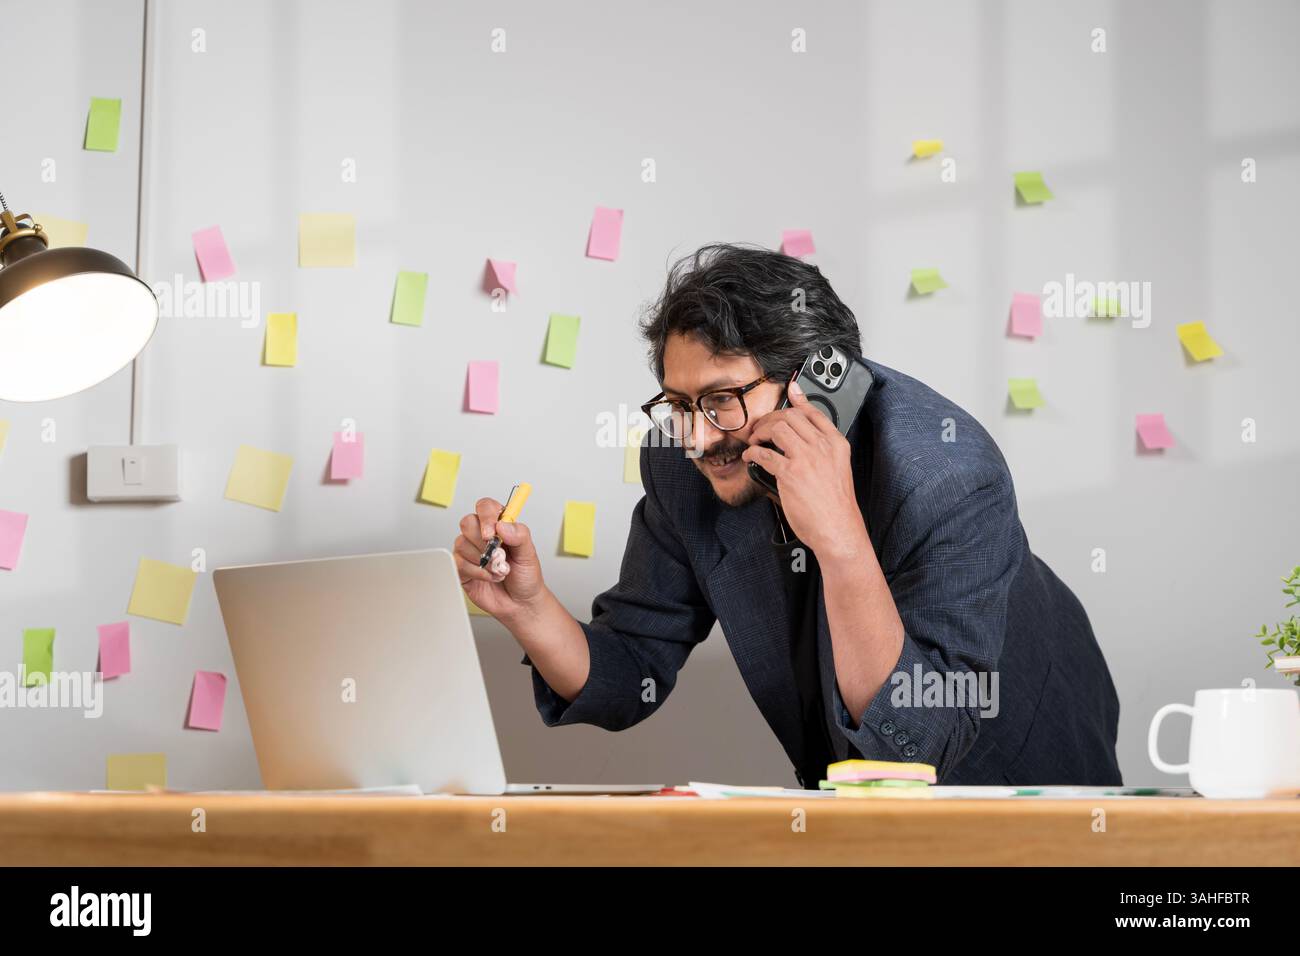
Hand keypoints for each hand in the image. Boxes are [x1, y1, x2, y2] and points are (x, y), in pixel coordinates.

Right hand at [453, 497, 548, 620]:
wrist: (520, 603)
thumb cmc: (526, 576)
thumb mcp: (529, 554)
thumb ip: (519, 535)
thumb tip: (502, 525)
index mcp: (499, 525)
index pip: (485, 507)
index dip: (486, 517)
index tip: (491, 533)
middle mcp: (481, 535)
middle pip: (468, 522)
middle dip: (483, 542)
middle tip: (499, 555)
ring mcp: (470, 551)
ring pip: (462, 544)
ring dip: (484, 561)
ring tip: (499, 570)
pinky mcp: (462, 568)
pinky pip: (459, 563)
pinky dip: (477, 572)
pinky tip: (489, 577)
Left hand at [741, 379, 868, 561]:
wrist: (838, 528)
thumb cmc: (836, 505)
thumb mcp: (838, 469)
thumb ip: (823, 452)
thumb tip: (800, 443)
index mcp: (836, 444)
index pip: (815, 413)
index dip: (800, 400)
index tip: (791, 390)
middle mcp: (822, 447)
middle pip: (791, 416)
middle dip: (771, 418)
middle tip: (761, 427)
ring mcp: (806, 458)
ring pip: (777, 428)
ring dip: (760, 432)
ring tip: (755, 440)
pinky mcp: (790, 473)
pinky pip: (764, 453)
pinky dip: (753, 452)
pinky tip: (751, 456)